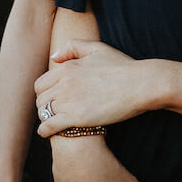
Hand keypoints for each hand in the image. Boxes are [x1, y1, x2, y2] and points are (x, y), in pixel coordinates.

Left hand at [34, 41, 156, 135]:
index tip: (51, 99)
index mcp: (67, 68)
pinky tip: (47, 133)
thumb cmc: (123, 67)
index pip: (41, 84)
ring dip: (45, 119)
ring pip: (43, 113)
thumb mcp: (98, 48)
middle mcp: (64, 83)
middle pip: (41, 99)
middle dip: (44, 107)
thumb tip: (54, 57)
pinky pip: (50, 126)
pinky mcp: (77, 118)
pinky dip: (45, 131)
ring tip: (52, 123)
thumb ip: (73, 47)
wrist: (140, 84)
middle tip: (52, 113)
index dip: (44, 93)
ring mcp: (69, 101)